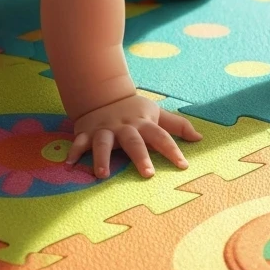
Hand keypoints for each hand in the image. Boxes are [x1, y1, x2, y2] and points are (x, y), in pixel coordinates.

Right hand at [66, 94, 202, 179]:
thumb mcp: (155, 114)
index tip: (183, 165)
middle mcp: (124, 127)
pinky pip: (78, 143)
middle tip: (148, 174)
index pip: (161, 136)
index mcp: (142, 123)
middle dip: (140, 156)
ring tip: (102, 175)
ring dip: (102, 158)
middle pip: (133, 141)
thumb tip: (200, 138)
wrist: (102, 94)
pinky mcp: (86, 133)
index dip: (172, 149)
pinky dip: (73, 153)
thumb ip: (177, 125)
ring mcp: (104, 130)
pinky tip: (69, 165)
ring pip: (103, 143)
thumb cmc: (134, 111)